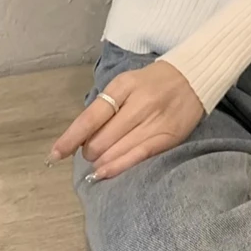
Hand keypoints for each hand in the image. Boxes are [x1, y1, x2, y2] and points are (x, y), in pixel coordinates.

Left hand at [50, 61, 203, 179]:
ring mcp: (155, 120)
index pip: (91, 117)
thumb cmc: (153, 82)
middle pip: (101, 139)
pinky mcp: (169, 135)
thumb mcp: (126, 83)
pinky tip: (105, 173)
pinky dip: (118, 167)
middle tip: (93, 150)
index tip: (55, 154)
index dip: (71, 138)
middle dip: (90, 150)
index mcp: (124, 86)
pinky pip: (139, 156)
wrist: (194, 76)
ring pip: (116, 151)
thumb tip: (81, 138)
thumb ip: (105, 107)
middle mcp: (139, 103)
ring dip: (101, 161)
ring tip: (100, 161)